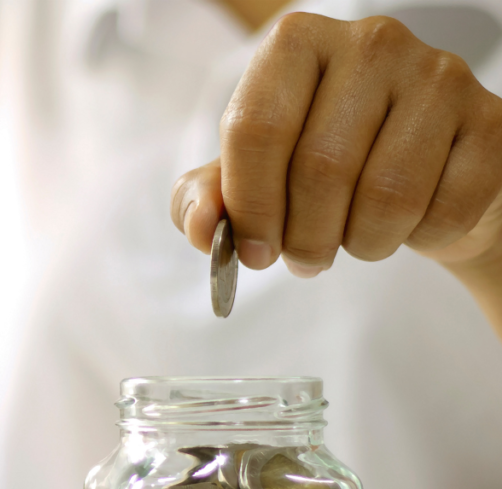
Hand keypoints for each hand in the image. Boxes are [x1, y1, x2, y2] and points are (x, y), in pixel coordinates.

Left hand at [171, 13, 501, 276]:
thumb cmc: (322, 170)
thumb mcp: (249, 181)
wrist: (421, 174)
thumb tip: (202, 227)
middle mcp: (370, 43)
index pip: (256, 128)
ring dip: (360, 242)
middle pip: (320, 167)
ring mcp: (438, 75)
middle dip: (304, 236)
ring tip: (353, 238)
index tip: (253, 251)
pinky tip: (409, 223)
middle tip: (303, 258)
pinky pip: (442, 210)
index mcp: (297, 44)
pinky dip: (417, 239)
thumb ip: (207, 199)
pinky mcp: (489, 121)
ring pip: (386, 195)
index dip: (249, 206)